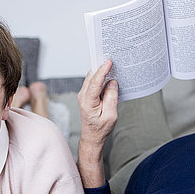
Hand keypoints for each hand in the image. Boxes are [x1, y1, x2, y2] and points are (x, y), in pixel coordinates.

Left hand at [77, 59, 118, 187]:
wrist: (92, 137)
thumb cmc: (101, 129)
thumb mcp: (111, 115)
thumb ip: (111, 97)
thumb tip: (112, 82)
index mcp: (88, 102)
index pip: (95, 82)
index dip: (102, 70)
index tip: (109, 61)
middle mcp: (83, 96)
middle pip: (91, 76)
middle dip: (100, 66)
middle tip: (111, 56)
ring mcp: (83, 95)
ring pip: (91, 78)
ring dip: (100, 70)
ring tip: (111, 62)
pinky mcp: (86, 95)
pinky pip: (92, 82)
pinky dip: (99, 76)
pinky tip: (107, 73)